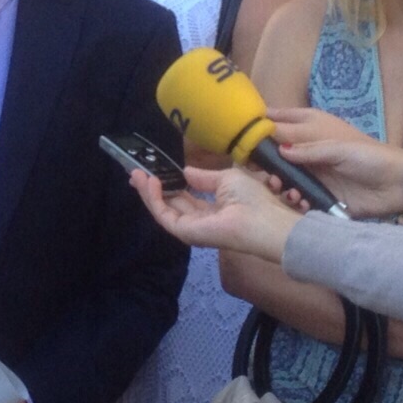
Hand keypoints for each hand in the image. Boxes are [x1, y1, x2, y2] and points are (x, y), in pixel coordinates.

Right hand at [131, 166, 299, 261]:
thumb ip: (202, 178)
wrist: (266, 221)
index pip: (185, 197)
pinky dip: (154, 199)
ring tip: (136, 174)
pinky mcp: (186, 233)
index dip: (169, 184)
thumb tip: (184, 172)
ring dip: (148, 192)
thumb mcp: (226, 179)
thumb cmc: (253, 199)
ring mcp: (192, 229)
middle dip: (152, 188)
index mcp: (212, 209)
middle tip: (136, 171)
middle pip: (170, 204)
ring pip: (163, 210)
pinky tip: (149, 182)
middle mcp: (199, 221)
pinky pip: (164, 215)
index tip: (154, 170)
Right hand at [269, 110, 402, 217]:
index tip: (241, 142)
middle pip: (272, 154)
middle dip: (262, 164)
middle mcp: (305, 151)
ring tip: (281, 189)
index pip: (276, 124)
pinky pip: (295, 198)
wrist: (397, 185)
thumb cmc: (368, 156)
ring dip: (277, 184)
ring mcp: (310, 174)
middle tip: (259, 173)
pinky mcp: (316, 195)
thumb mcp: (337, 148)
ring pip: (281, 178)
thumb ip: (307, 149)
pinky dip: (292, 201)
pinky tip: (297, 202)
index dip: (259, 131)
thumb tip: (278, 150)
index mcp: (309, 129)